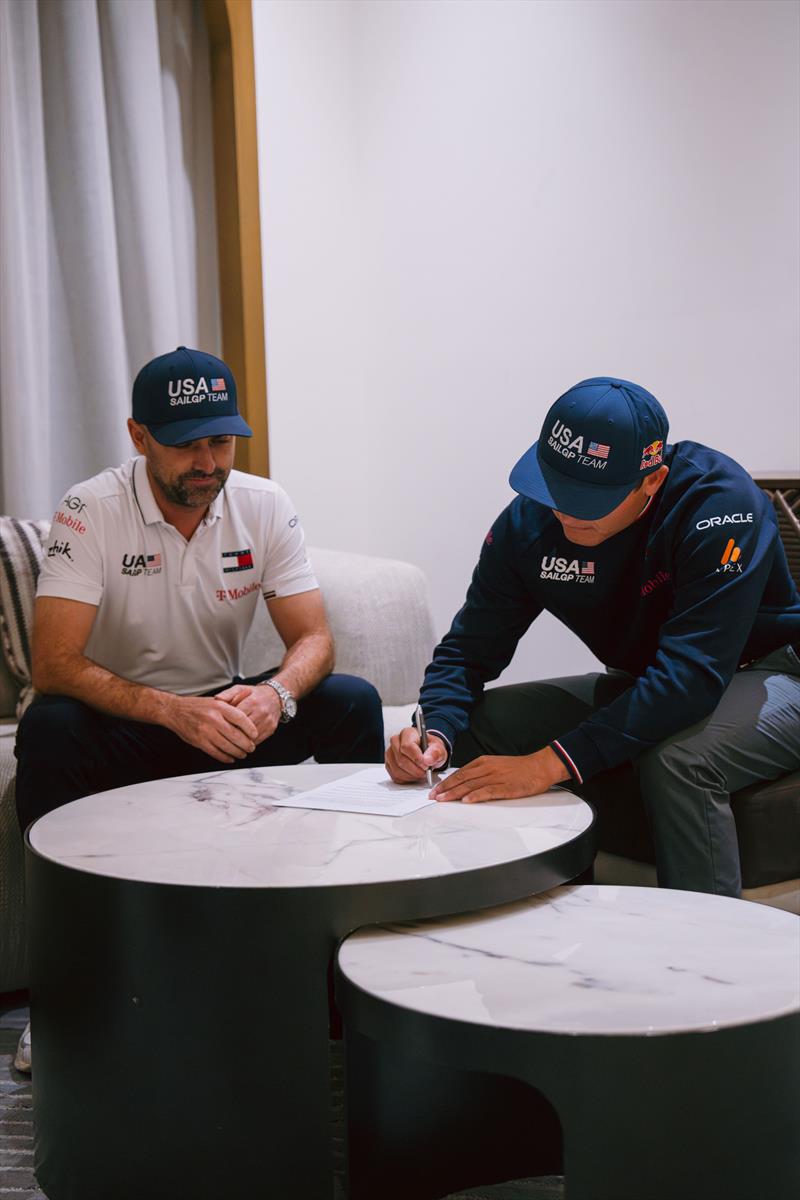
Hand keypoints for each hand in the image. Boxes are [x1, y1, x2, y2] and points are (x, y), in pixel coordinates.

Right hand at [167, 695, 259, 763]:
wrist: (175, 711)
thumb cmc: (197, 706)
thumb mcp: (216, 700)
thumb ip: (232, 703)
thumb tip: (248, 703)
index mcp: (219, 707)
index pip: (240, 718)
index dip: (250, 729)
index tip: (255, 735)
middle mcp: (213, 718)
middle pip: (235, 735)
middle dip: (246, 744)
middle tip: (251, 748)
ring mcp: (205, 731)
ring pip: (227, 746)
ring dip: (237, 752)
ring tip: (242, 754)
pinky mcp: (199, 741)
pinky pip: (215, 752)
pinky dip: (225, 757)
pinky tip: (230, 758)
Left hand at [214, 683, 281, 744]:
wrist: (276, 697)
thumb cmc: (255, 694)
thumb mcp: (240, 689)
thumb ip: (228, 693)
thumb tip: (217, 699)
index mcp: (252, 702)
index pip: (236, 717)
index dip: (227, 723)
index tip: (219, 726)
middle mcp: (261, 712)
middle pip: (243, 729)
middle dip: (232, 734)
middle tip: (223, 736)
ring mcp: (267, 722)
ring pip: (250, 737)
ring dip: (240, 741)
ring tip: (231, 740)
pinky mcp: (271, 729)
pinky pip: (258, 741)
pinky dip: (248, 743)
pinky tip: (241, 742)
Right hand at [385, 725, 447, 782]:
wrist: (427, 753)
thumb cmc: (431, 749)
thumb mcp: (438, 748)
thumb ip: (436, 752)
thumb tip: (427, 760)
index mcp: (407, 733)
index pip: (407, 746)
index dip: (416, 758)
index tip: (426, 766)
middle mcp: (396, 741)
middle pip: (401, 759)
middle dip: (415, 770)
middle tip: (425, 772)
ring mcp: (390, 753)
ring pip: (397, 770)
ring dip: (411, 776)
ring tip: (421, 774)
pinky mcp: (389, 764)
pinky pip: (395, 776)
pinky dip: (407, 779)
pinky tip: (414, 775)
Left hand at [430, 747, 568, 803]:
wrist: (539, 766)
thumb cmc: (519, 768)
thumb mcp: (496, 765)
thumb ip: (480, 773)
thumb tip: (464, 783)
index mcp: (483, 762)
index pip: (460, 773)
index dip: (446, 782)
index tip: (435, 790)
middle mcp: (487, 768)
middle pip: (461, 779)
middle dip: (445, 788)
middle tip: (433, 797)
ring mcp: (496, 777)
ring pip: (471, 785)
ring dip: (454, 793)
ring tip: (443, 800)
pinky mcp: (506, 787)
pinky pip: (488, 791)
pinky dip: (476, 796)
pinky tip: (466, 800)